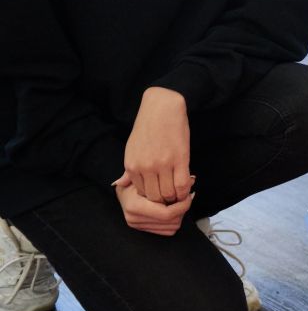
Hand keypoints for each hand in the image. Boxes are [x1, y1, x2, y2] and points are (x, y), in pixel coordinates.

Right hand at [113, 177, 192, 235]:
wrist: (122, 189)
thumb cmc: (136, 179)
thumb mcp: (147, 174)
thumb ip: (168, 178)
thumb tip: (192, 179)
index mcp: (135, 206)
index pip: (167, 213)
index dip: (182, 206)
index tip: (188, 195)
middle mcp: (134, 219)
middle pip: (172, 222)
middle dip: (183, 209)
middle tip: (187, 197)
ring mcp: (138, 226)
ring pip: (172, 227)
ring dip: (180, 215)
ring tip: (180, 202)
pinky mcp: (143, 229)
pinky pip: (168, 231)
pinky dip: (174, 221)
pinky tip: (174, 209)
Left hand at [124, 87, 191, 203]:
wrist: (162, 109)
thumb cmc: (147, 128)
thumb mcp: (132, 149)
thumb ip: (128, 170)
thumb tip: (118, 184)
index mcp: (132, 165)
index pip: (142, 194)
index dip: (152, 198)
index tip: (161, 196)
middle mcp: (145, 167)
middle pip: (155, 197)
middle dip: (164, 201)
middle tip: (171, 198)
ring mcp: (163, 164)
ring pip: (168, 193)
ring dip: (175, 197)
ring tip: (179, 194)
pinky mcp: (180, 160)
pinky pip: (182, 185)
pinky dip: (184, 191)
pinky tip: (186, 189)